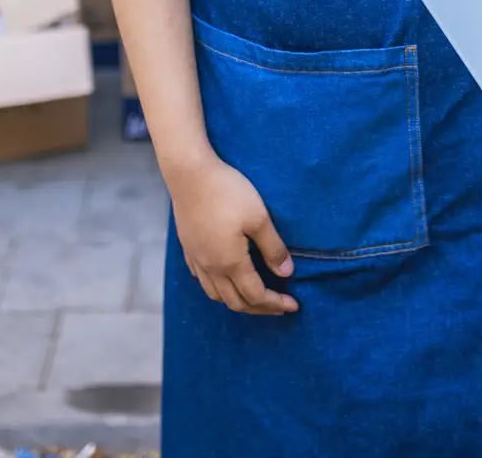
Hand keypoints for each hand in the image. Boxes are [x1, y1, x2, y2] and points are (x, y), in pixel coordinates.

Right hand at [166, 156, 298, 315]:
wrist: (189, 174)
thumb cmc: (227, 192)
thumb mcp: (259, 217)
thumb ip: (273, 248)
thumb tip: (286, 273)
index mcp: (230, 263)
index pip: (256, 295)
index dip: (276, 304)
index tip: (293, 305)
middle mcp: (211, 267)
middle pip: (236, 302)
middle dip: (260, 308)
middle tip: (279, 305)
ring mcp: (197, 259)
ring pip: (216, 295)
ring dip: (238, 301)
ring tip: (255, 297)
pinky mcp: (188, 248)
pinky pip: (203, 280)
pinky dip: (218, 288)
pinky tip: (226, 278)